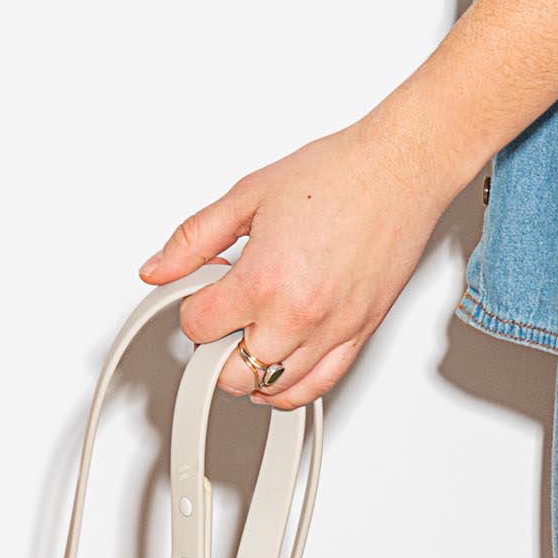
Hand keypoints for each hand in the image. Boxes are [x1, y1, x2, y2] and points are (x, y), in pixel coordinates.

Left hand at [139, 113, 459, 409]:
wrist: (400, 168)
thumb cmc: (337, 175)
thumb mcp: (247, 196)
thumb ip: (193, 239)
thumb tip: (157, 269)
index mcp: (264, 280)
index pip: (198, 327)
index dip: (191, 307)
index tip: (202, 291)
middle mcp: (298, 314)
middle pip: (229, 372)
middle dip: (215, 348)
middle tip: (223, 316)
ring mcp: (332, 330)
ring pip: (271, 389)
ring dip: (249, 371)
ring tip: (249, 335)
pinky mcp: (360, 334)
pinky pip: (316, 387)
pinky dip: (288, 389)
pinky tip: (276, 369)